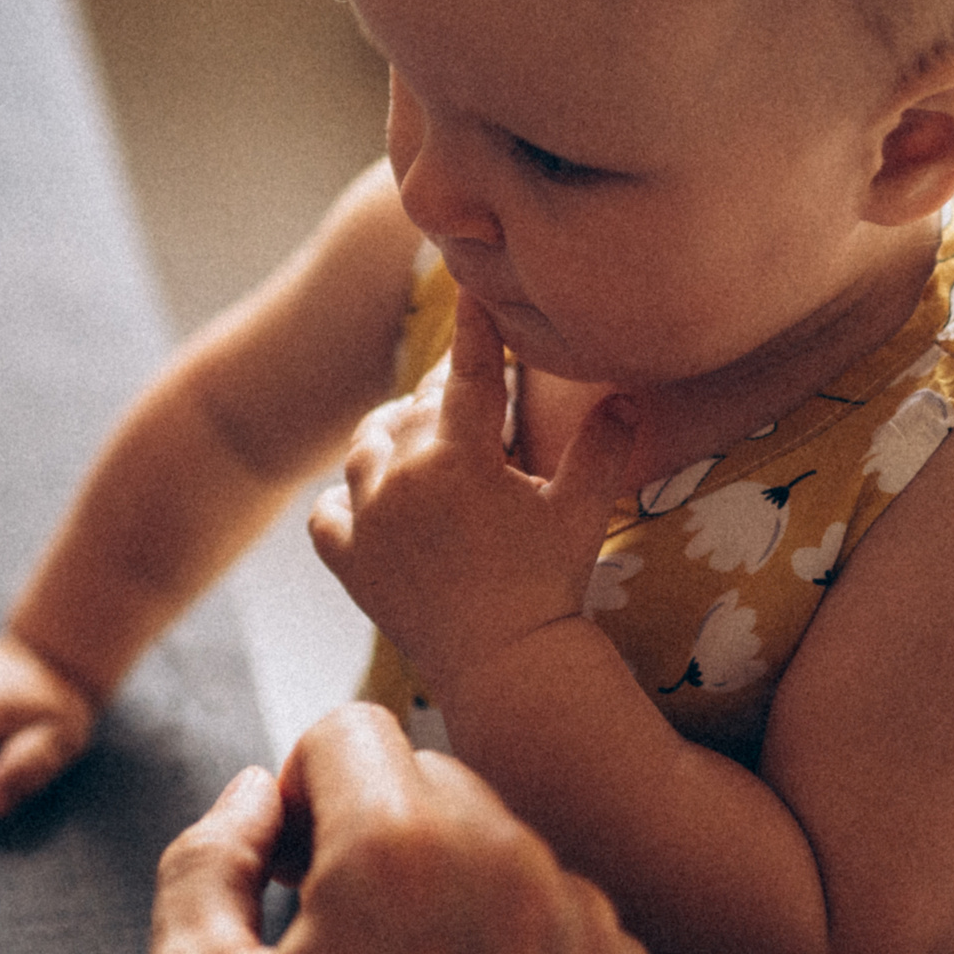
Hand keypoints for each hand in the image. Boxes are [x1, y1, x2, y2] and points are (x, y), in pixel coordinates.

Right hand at [143, 704, 653, 953]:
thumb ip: (203, 863)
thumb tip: (252, 795)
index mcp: (402, 855)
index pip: (348, 729)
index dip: (297, 790)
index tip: (282, 870)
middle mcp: (511, 870)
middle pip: (427, 777)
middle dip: (371, 831)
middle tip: (331, 933)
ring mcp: (582, 931)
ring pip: (495, 841)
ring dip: (443, 884)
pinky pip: (556, 910)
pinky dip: (507, 939)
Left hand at [307, 291, 633, 700]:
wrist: (505, 667)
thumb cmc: (548, 586)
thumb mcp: (580, 512)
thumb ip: (601, 448)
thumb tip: (625, 394)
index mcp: (457, 459)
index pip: (466, 373)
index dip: (473, 327)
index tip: (470, 286)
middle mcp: (400, 479)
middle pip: (415, 411)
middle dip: (442, 399)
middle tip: (467, 400)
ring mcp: (368, 521)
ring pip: (364, 449)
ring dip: (390, 437)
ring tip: (417, 441)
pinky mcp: (350, 562)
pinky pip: (327, 513)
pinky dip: (344, 501)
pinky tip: (368, 502)